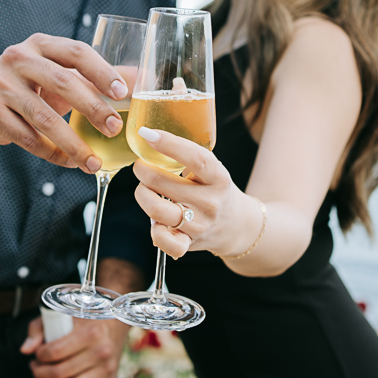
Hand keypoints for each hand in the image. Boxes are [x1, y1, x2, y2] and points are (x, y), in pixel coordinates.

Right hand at [0, 33, 128, 172]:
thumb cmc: (29, 84)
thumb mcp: (54, 72)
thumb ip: (90, 77)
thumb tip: (139, 82)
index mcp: (41, 44)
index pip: (76, 52)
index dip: (101, 71)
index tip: (122, 92)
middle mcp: (19, 59)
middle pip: (63, 83)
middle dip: (92, 108)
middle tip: (114, 129)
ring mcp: (2, 85)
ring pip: (44, 118)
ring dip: (73, 143)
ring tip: (93, 161)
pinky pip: (28, 138)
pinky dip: (52, 153)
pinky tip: (69, 161)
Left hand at [21, 315, 129, 377]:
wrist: (116, 321)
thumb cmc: (84, 317)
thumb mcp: (60, 313)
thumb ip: (39, 328)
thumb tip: (25, 350)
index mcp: (89, 333)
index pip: (54, 352)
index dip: (38, 356)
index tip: (35, 353)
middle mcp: (100, 353)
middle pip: (60, 373)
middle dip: (39, 373)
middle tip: (33, 367)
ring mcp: (105, 370)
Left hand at [132, 126, 259, 258]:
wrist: (236, 225)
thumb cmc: (214, 190)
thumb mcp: (212, 169)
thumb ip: (188, 157)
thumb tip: (150, 138)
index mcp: (219, 178)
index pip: (195, 158)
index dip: (169, 144)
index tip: (148, 134)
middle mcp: (210, 202)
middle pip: (160, 182)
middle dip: (142, 170)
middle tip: (142, 165)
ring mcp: (199, 225)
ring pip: (155, 210)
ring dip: (143, 195)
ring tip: (146, 190)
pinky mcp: (189, 243)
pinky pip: (164, 242)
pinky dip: (154, 231)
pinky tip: (156, 222)